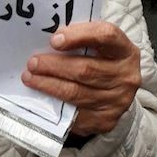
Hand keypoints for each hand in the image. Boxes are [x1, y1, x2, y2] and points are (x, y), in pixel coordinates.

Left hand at [22, 22, 141, 136]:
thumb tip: (47, 39)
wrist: (115, 96)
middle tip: (33, 63)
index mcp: (125, 51)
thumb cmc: (100, 64)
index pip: (106, 36)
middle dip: (54, 65)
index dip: (79, 36)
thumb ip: (80, 40)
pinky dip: (53, 103)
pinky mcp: (104, 121)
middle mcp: (126, 76)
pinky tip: (40, 96)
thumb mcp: (99, 48)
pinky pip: (73, 113)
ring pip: (76, 92)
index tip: (55, 40)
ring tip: (30, 77)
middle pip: (85, 69)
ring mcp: (117, 101)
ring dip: (48, 84)